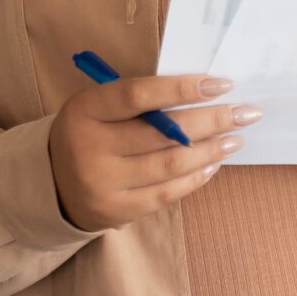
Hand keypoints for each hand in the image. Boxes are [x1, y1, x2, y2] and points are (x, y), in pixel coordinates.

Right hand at [49, 74, 259, 231]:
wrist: (51, 182)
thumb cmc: (88, 130)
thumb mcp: (98, 105)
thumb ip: (138, 100)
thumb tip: (201, 91)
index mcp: (85, 110)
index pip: (138, 95)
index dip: (181, 88)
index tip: (220, 83)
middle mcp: (91, 148)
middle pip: (162, 133)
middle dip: (211, 120)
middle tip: (245, 112)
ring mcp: (104, 184)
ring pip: (169, 165)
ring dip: (210, 149)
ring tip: (236, 137)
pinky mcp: (117, 211)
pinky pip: (166, 193)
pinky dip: (195, 177)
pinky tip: (214, 162)